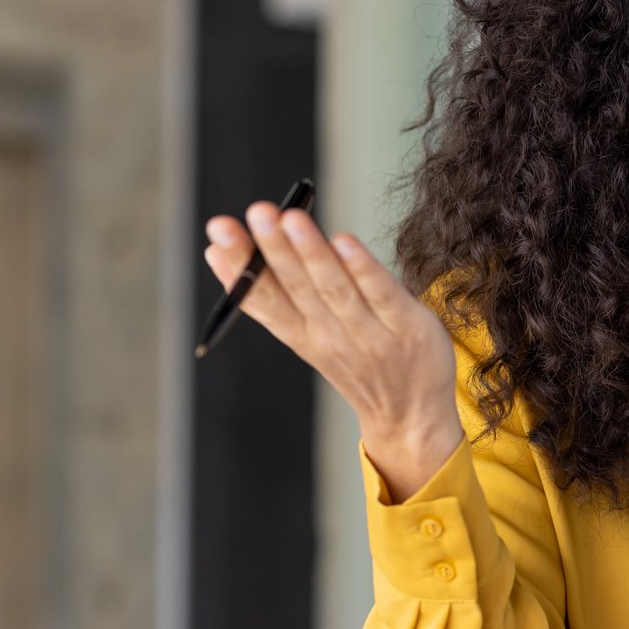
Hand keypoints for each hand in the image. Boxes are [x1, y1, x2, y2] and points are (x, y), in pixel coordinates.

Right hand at [203, 201, 462, 496]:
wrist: (411, 417)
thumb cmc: (357, 363)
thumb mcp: (306, 336)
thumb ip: (271, 298)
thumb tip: (216, 252)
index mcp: (301, 335)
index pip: (263, 299)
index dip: (239, 268)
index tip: (217, 233)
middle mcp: (331, 336)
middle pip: (297, 287)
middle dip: (273, 249)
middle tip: (256, 211)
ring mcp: (370, 334)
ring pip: (334, 288)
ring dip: (311, 252)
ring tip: (291, 217)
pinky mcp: (408, 328)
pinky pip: (382, 295)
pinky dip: (363, 270)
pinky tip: (345, 242)